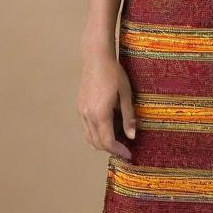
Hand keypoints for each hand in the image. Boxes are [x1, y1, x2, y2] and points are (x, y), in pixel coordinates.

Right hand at [77, 47, 136, 161]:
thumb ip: (128, 116)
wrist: (96, 58)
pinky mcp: (80, 107)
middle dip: (111, 150)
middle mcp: (88, 115)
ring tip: (117, 142)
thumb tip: (132, 136)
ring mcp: (82, 111)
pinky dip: (96, 134)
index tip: (129, 155)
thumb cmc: (113, 73)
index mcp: (101, 113)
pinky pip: (86, 128)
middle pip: (97, 143)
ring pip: (89, 137)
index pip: (108, 142)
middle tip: (125, 150)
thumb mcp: (125, 94)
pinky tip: (107, 129)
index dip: (119, 151)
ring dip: (102, 143)